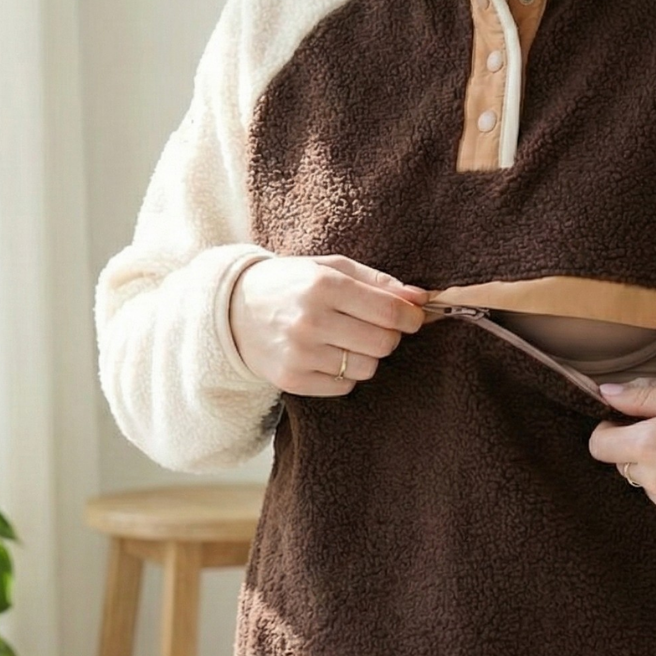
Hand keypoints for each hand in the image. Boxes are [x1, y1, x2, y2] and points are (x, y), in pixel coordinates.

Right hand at [228, 254, 428, 394]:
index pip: (389, 311)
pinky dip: (345, 375)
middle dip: (389, 337)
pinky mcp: (293, 380)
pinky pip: (344, 387)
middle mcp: (311, 320)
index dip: (411, 317)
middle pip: (383, 343)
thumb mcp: (331, 269)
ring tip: (346, 340)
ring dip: (366, 356)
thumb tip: (421, 298)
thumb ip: (379, 282)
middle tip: (375, 328)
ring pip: (367, 368)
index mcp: (323, 285)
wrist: (234, 310)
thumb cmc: (292, 284)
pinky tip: (327, 356)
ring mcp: (300, 354)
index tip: (413, 318)